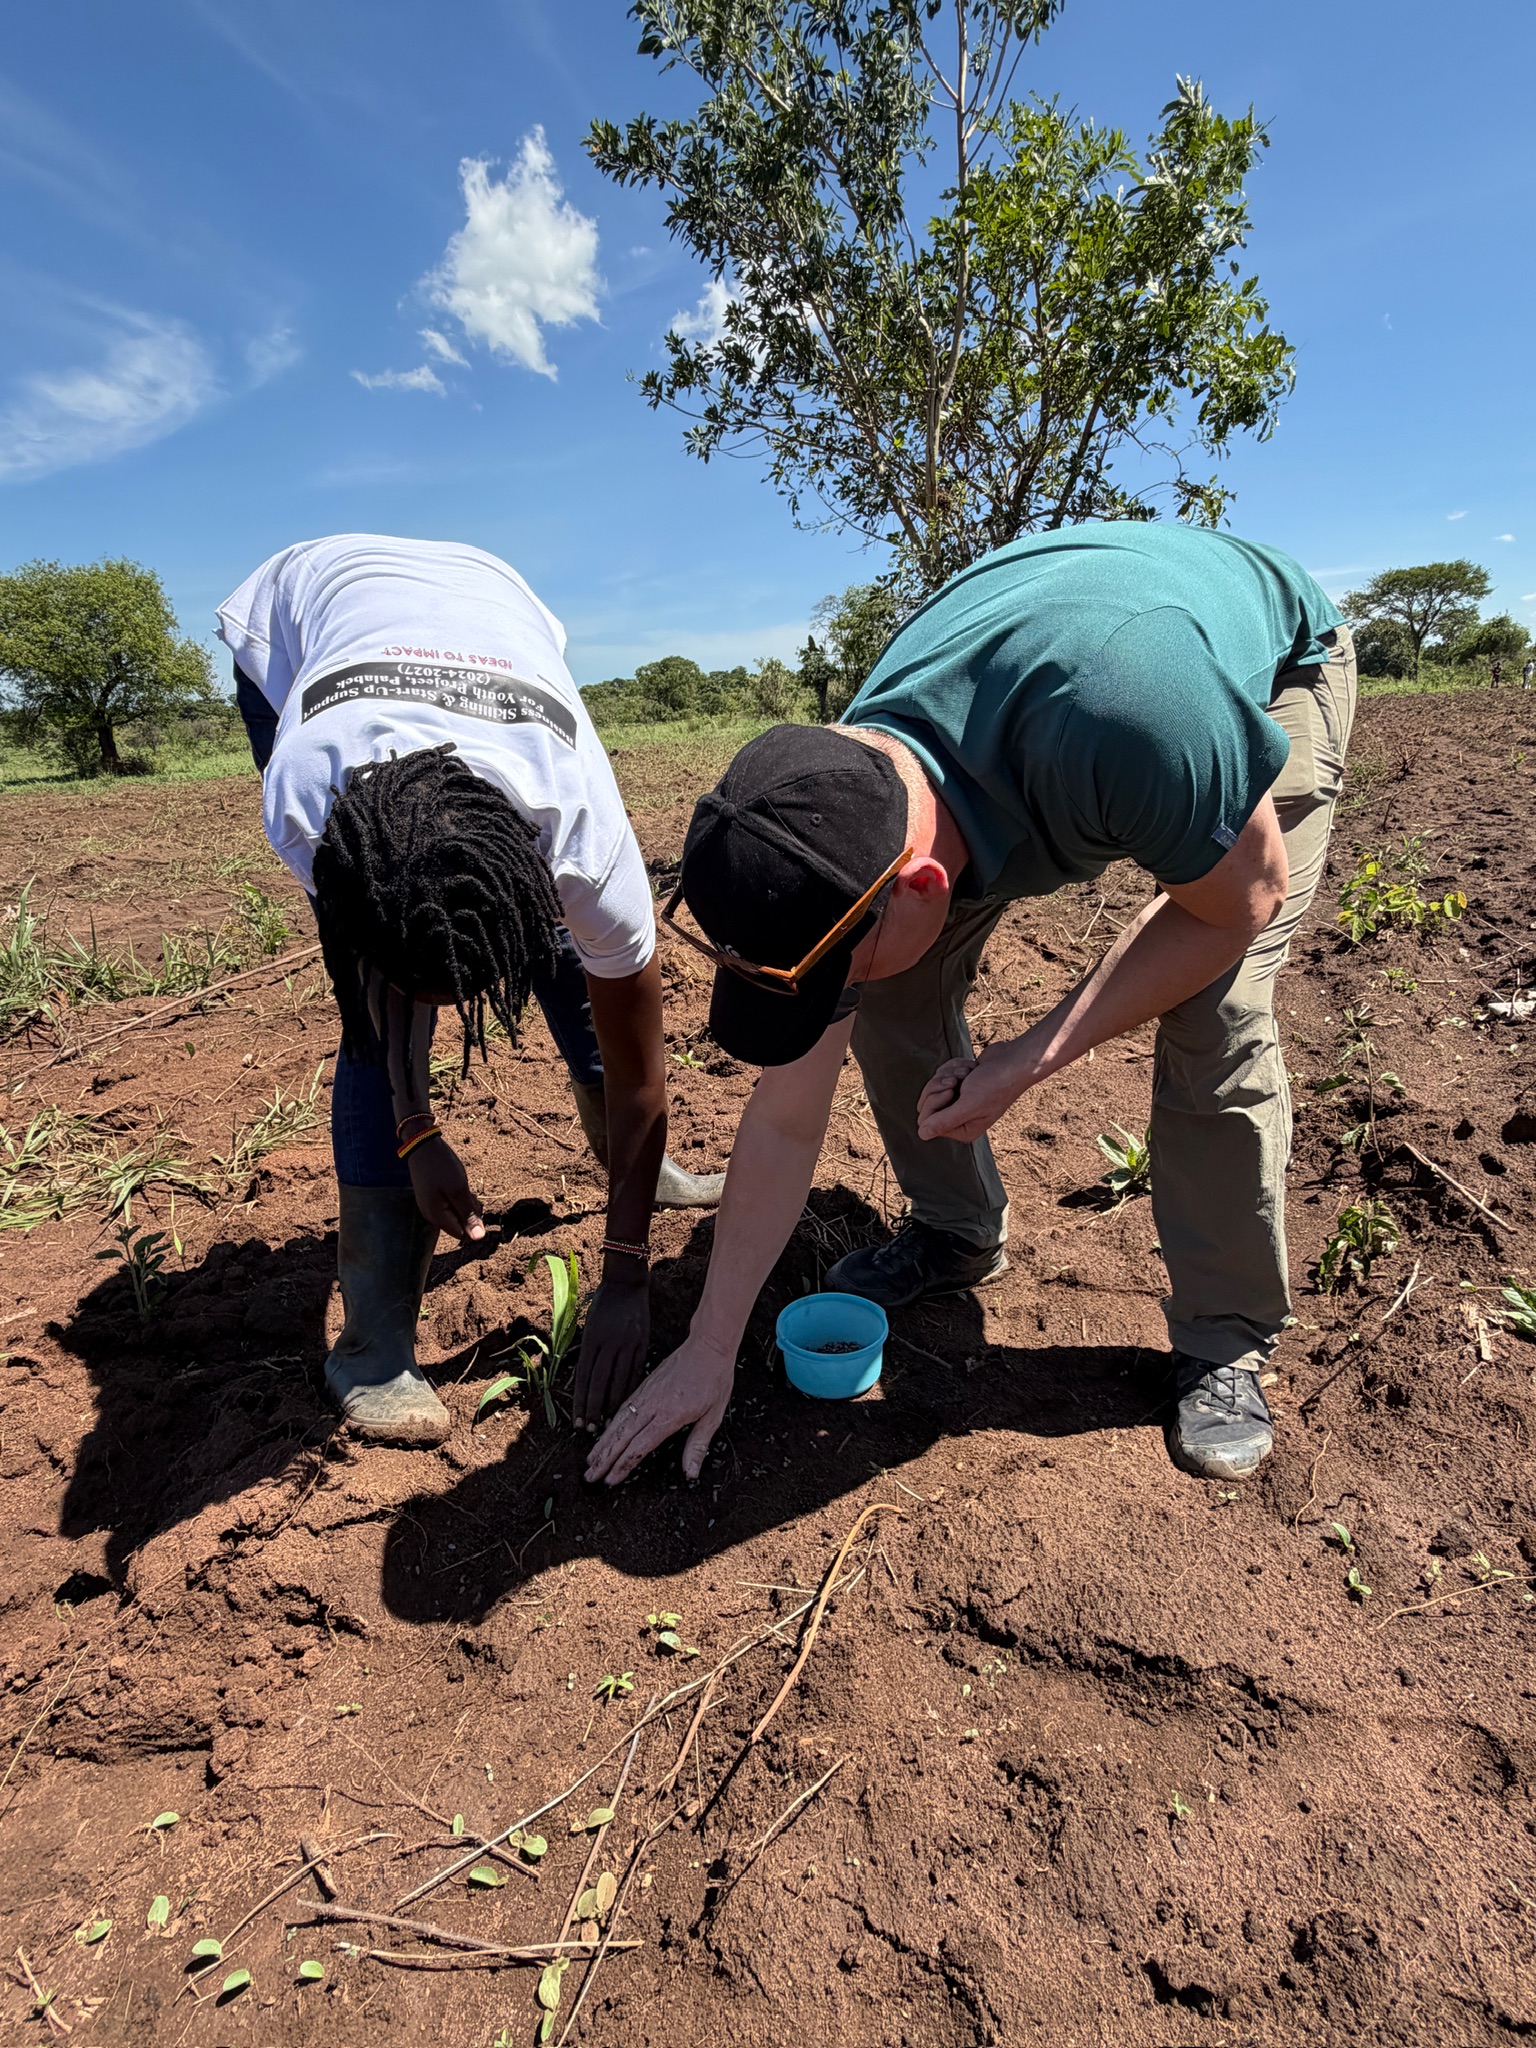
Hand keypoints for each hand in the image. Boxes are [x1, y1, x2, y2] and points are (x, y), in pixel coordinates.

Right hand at [406, 1136, 484, 1241]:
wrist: (423, 1146)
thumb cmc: (440, 1166)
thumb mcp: (458, 1190)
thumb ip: (468, 1215)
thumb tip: (478, 1238)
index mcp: (437, 1217)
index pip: (462, 1235)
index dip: (473, 1222)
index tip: (472, 1202)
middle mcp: (432, 1216)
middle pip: (460, 1225)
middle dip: (469, 1211)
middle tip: (466, 1192)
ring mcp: (431, 1207)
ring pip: (456, 1214)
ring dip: (464, 1203)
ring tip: (460, 1186)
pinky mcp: (432, 1199)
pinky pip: (450, 1205)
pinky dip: (457, 1197)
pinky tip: (455, 1183)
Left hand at [572, 1269, 650, 1430]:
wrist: (626, 1283)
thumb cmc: (603, 1304)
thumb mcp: (589, 1326)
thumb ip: (588, 1353)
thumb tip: (583, 1384)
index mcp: (592, 1338)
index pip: (584, 1377)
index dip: (580, 1402)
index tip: (577, 1422)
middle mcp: (609, 1342)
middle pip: (599, 1382)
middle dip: (594, 1409)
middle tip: (590, 1431)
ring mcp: (628, 1343)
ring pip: (619, 1380)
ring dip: (613, 1405)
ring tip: (608, 1424)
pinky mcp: (643, 1342)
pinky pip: (636, 1371)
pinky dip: (631, 1390)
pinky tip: (628, 1405)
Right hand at [584, 1331, 735, 1486]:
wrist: (707, 1346)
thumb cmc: (713, 1378)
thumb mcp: (713, 1416)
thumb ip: (697, 1446)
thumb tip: (691, 1472)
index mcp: (669, 1416)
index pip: (639, 1447)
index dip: (623, 1465)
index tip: (611, 1479)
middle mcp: (652, 1406)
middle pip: (621, 1437)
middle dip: (603, 1458)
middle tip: (590, 1476)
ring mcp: (645, 1395)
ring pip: (617, 1422)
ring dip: (602, 1443)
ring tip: (590, 1459)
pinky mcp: (644, 1386)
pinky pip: (622, 1408)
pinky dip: (610, 1423)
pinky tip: (604, 1433)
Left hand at [916, 1039, 1032, 1144]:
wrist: (1014, 1060)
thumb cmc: (996, 1084)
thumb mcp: (969, 1105)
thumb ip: (944, 1121)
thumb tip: (922, 1135)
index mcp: (964, 1129)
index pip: (927, 1121)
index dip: (934, 1102)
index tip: (952, 1090)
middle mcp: (961, 1117)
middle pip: (927, 1103)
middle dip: (940, 1085)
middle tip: (958, 1080)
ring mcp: (961, 1100)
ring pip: (934, 1086)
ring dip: (950, 1074)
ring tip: (968, 1073)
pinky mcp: (962, 1084)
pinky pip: (943, 1074)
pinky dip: (955, 1066)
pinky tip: (971, 1067)